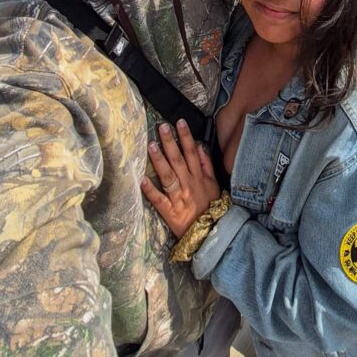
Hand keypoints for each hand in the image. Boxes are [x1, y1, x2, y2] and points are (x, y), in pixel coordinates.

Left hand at [141, 119, 219, 238]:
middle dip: (170, 143)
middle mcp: (188, 185)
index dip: (186, 137)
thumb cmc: (210, 207)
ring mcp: (178, 198)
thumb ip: (207, 165)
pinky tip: (142, 180)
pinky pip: (159, 200)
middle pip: (178, 160)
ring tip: (151, 146)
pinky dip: (151, 190)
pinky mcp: (170, 212)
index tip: (179, 122)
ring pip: (168, 176)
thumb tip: (200, 146)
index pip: (192, 153)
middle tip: (162, 127)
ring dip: (159, 161)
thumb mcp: (214, 185)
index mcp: (198, 177)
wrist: (210, 233)